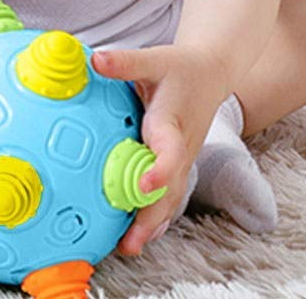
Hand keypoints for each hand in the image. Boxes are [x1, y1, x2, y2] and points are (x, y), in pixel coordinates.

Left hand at [91, 45, 227, 254]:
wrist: (210, 74)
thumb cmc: (179, 67)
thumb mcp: (154, 59)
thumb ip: (125, 62)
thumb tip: (95, 59)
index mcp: (172, 123)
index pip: (170, 152)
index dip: (160, 170)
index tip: (144, 184)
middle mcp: (180, 149)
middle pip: (169, 190)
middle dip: (151, 216)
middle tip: (130, 242)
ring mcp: (181, 162)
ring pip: (170, 200)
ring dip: (152, 225)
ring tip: (129, 247)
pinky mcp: (177, 166)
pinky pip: (168, 197)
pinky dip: (154, 218)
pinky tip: (136, 236)